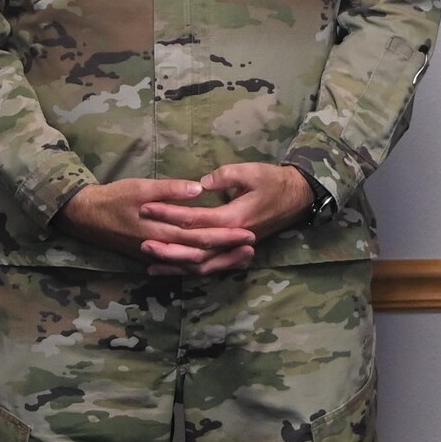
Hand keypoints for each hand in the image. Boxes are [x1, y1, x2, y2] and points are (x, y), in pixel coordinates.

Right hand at [54, 177, 256, 272]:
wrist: (83, 215)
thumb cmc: (113, 197)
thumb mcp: (140, 188)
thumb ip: (169, 190)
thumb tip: (198, 189)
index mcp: (160, 230)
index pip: (199, 237)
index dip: (225, 236)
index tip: (248, 233)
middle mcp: (159, 247)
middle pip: (199, 254)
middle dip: (227, 252)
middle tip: (252, 248)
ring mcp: (153, 255)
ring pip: (190, 264)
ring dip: (216, 262)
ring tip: (240, 258)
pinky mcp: (149, 256)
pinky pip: (176, 266)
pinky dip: (195, 266)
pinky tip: (211, 264)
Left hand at [138, 163, 314, 273]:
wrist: (298, 198)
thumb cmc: (275, 182)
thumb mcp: (252, 172)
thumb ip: (225, 176)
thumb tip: (200, 183)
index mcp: (234, 218)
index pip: (195, 219)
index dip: (169, 213)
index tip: (147, 207)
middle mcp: (232, 238)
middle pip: (194, 248)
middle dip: (167, 244)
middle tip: (141, 239)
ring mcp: (234, 247)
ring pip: (200, 263)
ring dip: (175, 263)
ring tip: (150, 260)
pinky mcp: (234, 251)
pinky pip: (209, 266)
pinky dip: (188, 269)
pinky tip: (170, 268)